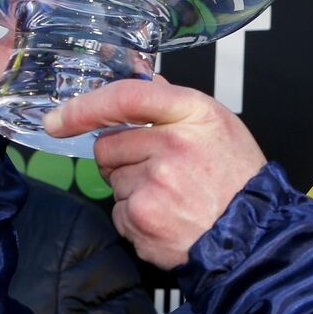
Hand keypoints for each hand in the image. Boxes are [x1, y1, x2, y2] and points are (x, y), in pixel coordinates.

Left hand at [43, 79, 266, 268]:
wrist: (254, 236)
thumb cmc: (238, 180)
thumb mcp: (218, 125)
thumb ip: (173, 103)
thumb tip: (142, 77)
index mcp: (194, 114)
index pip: (127, 97)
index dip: (85, 107)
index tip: (58, 119)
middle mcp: (174, 144)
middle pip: (108, 145)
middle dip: (122, 159)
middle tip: (159, 171)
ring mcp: (156, 182)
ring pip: (113, 180)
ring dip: (132, 189)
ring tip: (172, 197)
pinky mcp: (144, 217)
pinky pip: (118, 212)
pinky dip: (137, 218)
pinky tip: (168, 217)